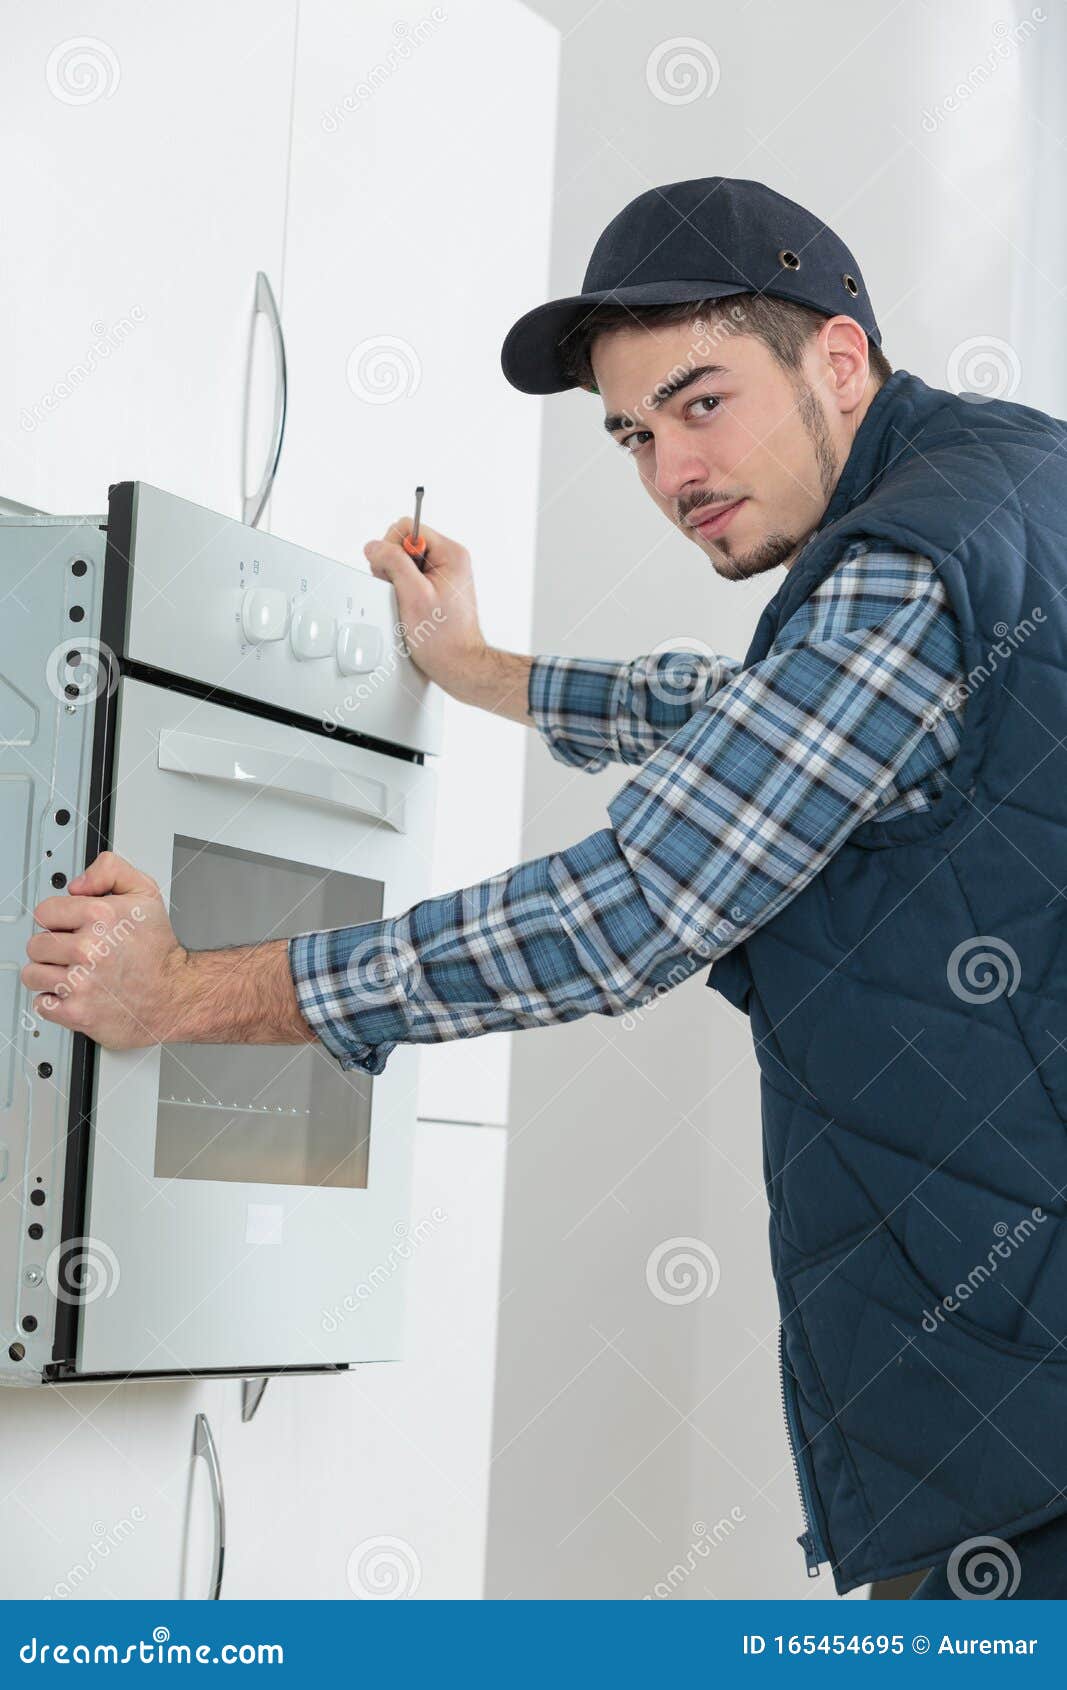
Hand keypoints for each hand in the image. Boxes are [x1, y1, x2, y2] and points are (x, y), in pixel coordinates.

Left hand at [21, 851, 188, 1049]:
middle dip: (53, 949)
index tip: (70, 928)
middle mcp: (89, 949)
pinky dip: (55, 1001)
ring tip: (73, 974)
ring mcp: (80, 982)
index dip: (57, 919)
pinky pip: (41, 1003)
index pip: (44, 912)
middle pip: (36, 945)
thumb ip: (110, 871)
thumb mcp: (145, 892)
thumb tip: (76, 885)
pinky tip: (75, 994)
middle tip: (74, 954)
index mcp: (100, 915)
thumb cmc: (159, 950)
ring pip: (33, 974)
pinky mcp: (77, 1012)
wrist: (176, 994)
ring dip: (50, 975)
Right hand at [363, 514, 490, 700]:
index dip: (391, 549)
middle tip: (401, 592)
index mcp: (451, 553)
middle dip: (393, 566)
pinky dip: (404, 590)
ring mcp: (444, 573)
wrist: (458, 663)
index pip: (407, 527)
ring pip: (405, 561)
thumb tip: (374, 545)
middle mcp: (450, 559)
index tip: (394, 574)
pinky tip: (410, 606)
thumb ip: (393, 562)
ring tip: (408, 603)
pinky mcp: (438, 586)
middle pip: (404, 543)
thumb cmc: (443, 638)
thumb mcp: (413, 595)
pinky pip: (411, 576)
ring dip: (397, 580)